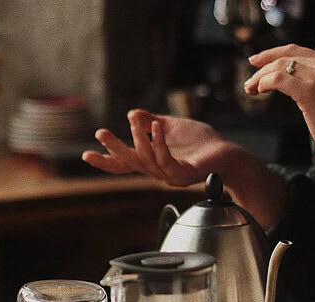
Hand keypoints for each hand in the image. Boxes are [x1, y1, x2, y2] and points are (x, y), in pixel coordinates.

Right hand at [82, 109, 286, 228]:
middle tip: (100, 133)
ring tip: (134, 121)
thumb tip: (132, 113)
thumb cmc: (203, 143)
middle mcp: (158, 171)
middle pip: (130, 163)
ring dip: (138, 139)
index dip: (107, 159)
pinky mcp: (183, 175)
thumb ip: (152, 121)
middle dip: (114, 149)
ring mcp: (170, 175)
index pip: (125, 163)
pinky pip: (165, 161)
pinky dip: (159, 143)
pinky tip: (157, 127)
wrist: (228, 155)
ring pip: (146, 160)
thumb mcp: (173, 126)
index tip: (86, 154)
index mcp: (153, 160)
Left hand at [244, 44, 314, 162]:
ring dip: (260, 78)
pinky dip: (264, 83)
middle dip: (262, 66)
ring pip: (278, 67)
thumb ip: (310, 83)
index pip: (294, 51)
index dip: (272, 54)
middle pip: (284, 56)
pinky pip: (278, 80)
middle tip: (249, 82)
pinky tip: (260, 92)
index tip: (256, 61)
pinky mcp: (309, 91)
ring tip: (251, 90)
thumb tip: (285, 83)